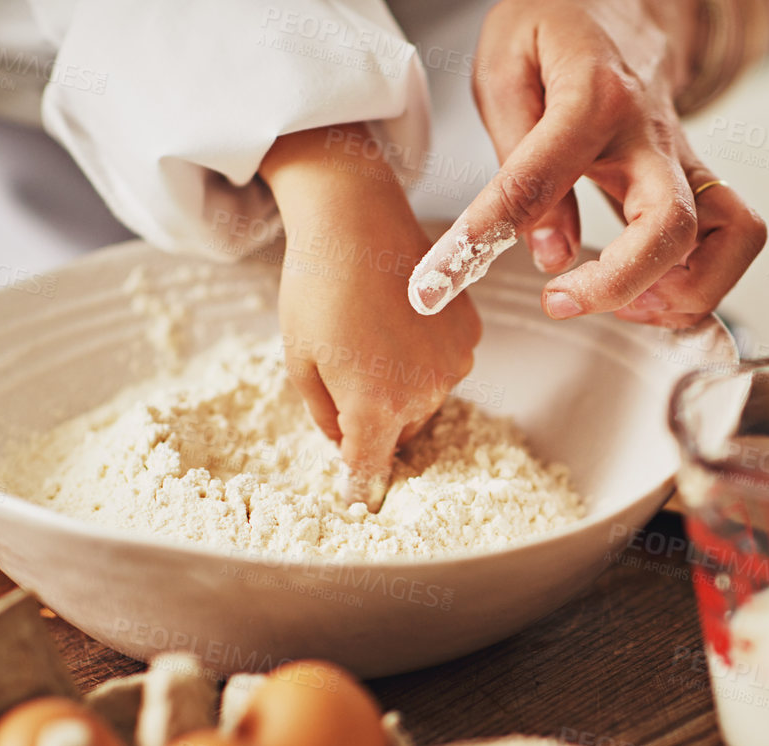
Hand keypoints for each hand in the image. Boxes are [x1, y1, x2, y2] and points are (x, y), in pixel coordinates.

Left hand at [261, 125, 482, 506]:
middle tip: (346, 372)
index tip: (356, 503)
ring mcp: (454, 363)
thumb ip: (325, 416)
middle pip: (400, 434)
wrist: (355, 219)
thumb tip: (346, 444)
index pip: (371, 471)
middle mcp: (425, 394)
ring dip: (402, 386)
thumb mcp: (300, 361)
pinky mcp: (469, 333)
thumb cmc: (316, 287)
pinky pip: (445, 366)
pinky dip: (423, 356)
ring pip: (425, 400)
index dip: (359, 488)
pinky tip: (397, 319)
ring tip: (370, 336)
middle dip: (374, 419)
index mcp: (375, 407)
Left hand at [408, 0, 766, 329]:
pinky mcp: (700, 182)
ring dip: (680, 292)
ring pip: (728, 238)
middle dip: (618, 284)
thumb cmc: (559, 31)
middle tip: (561, 301)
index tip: (446, 271)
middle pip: (670, 226)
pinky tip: (649, 291)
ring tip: (620, 302)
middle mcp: (652, 134)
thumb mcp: (507, 66)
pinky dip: (702, 282)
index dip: (493, 226)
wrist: (620, 4)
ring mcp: (685, 161)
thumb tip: (547, 251)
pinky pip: (733, 240)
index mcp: (593, 95)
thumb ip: (518, 161)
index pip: (542, 174)